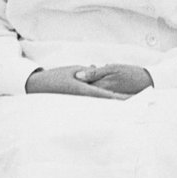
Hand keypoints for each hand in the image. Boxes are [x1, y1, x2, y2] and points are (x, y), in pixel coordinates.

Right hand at [24, 64, 151, 98]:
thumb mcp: (74, 69)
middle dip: (123, 105)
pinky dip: (102, 105)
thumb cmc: (55, 76)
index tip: (136, 101)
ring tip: (130, 108)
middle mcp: (84, 100)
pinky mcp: (76, 105)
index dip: (123, 99)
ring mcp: (79, 104)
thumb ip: (89, 72)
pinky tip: (110, 107)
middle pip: (107, 104)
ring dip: (114, 106)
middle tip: (140, 107)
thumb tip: (99, 71)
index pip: (109, 96)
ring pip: (100, 106)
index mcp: (84, 91)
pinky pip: (92, 105)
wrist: (36, 87)